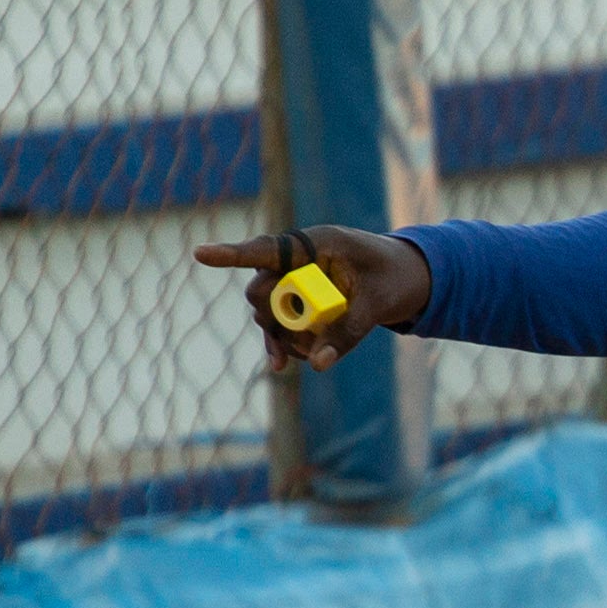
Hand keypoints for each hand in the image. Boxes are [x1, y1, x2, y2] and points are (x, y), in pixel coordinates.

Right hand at [189, 225, 428, 373]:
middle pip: (262, 289)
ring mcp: (294, 281)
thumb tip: (318, 364)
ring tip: (307, 353)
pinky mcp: (299, 302)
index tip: (201, 254)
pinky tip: (282, 364)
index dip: (232, 254)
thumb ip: (349, 331)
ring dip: (280, 336)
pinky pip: (278, 326)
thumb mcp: (378, 303)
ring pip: (267, 312)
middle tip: (300, 337)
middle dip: (273, 315)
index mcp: (316, 243)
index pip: (267, 249)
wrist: (405, 277)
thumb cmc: (393, 276)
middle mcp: (297, 260)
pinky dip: (281, 345)